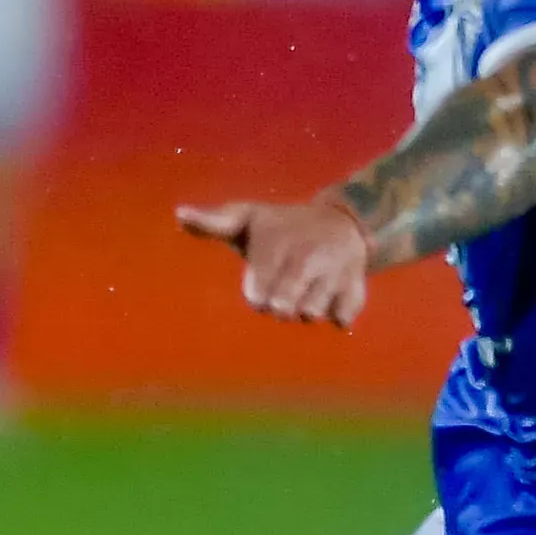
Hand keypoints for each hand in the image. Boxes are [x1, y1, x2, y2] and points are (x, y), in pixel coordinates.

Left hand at [176, 196, 372, 328]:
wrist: (343, 221)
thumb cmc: (282, 226)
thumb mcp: (246, 217)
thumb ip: (212, 222)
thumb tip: (179, 214)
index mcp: (276, 246)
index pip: (257, 298)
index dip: (258, 294)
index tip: (267, 276)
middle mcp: (307, 259)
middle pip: (283, 310)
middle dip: (281, 304)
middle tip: (288, 284)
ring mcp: (335, 273)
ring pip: (312, 315)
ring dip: (307, 308)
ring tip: (310, 285)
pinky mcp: (357, 287)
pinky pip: (341, 319)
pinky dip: (336, 314)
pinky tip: (333, 292)